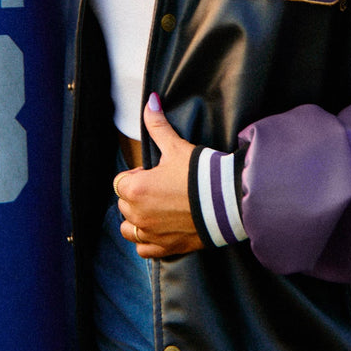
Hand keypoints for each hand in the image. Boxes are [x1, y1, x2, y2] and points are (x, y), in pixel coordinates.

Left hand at [114, 95, 202, 257]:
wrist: (229, 202)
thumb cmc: (202, 174)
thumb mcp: (177, 147)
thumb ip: (158, 125)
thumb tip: (151, 101)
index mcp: (136, 189)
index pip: (121, 182)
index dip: (137, 176)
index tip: (155, 174)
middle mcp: (139, 214)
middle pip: (124, 204)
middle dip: (137, 196)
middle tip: (162, 189)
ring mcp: (152, 234)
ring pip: (128, 229)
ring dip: (137, 220)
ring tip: (157, 209)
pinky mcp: (167, 247)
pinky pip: (144, 249)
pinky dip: (148, 242)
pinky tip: (161, 229)